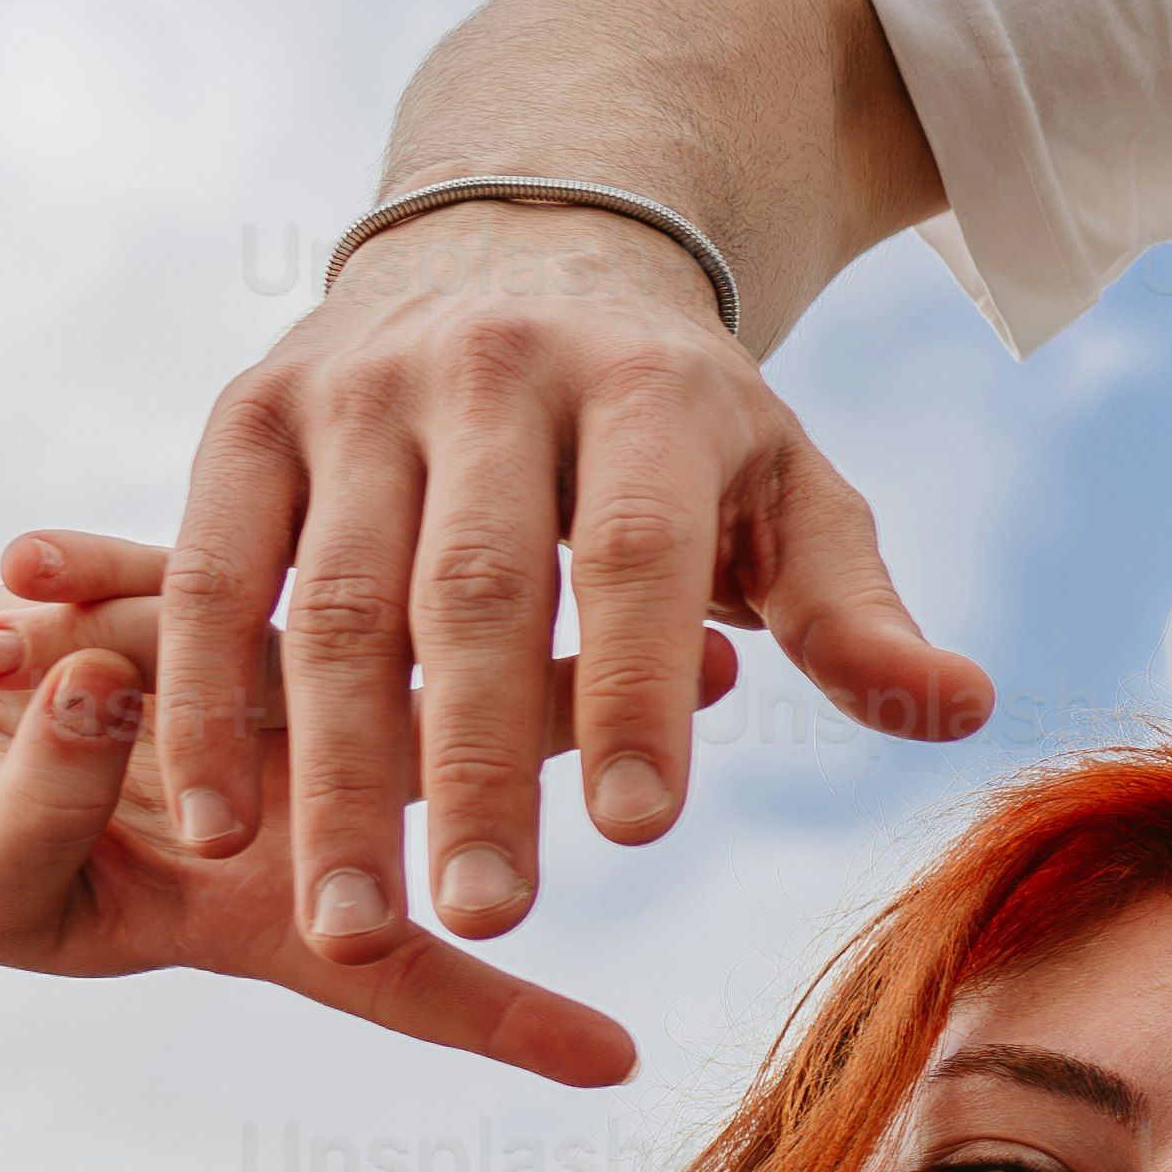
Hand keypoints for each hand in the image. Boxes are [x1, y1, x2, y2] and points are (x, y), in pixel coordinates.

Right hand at [0, 547, 647, 1084]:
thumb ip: (46, 806)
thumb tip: (106, 691)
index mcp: (261, 898)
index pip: (396, 968)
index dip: (488, 1021)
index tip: (615, 1065)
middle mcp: (278, 779)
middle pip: (441, 750)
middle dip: (551, 722)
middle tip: (703, 673)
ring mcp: (222, 682)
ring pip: (343, 638)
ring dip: (407, 618)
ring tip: (391, 595)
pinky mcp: (150, 593)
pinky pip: (165, 568)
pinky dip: (109, 563)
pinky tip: (42, 560)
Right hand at [158, 212, 984, 963]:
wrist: (526, 241)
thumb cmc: (682, 420)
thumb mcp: (787, 487)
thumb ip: (854, 611)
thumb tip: (964, 710)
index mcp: (646, 389)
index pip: (638, 552)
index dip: (637, 690)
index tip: (643, 836)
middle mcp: (489, 373)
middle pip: (475, 589)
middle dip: (475, 767)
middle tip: (483, 923)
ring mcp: (356, 390)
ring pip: (330, 599)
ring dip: (331, 772)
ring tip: (349, 929)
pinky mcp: (251, 412)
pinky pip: (212, 569)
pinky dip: (207, 701)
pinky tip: (217, 827)